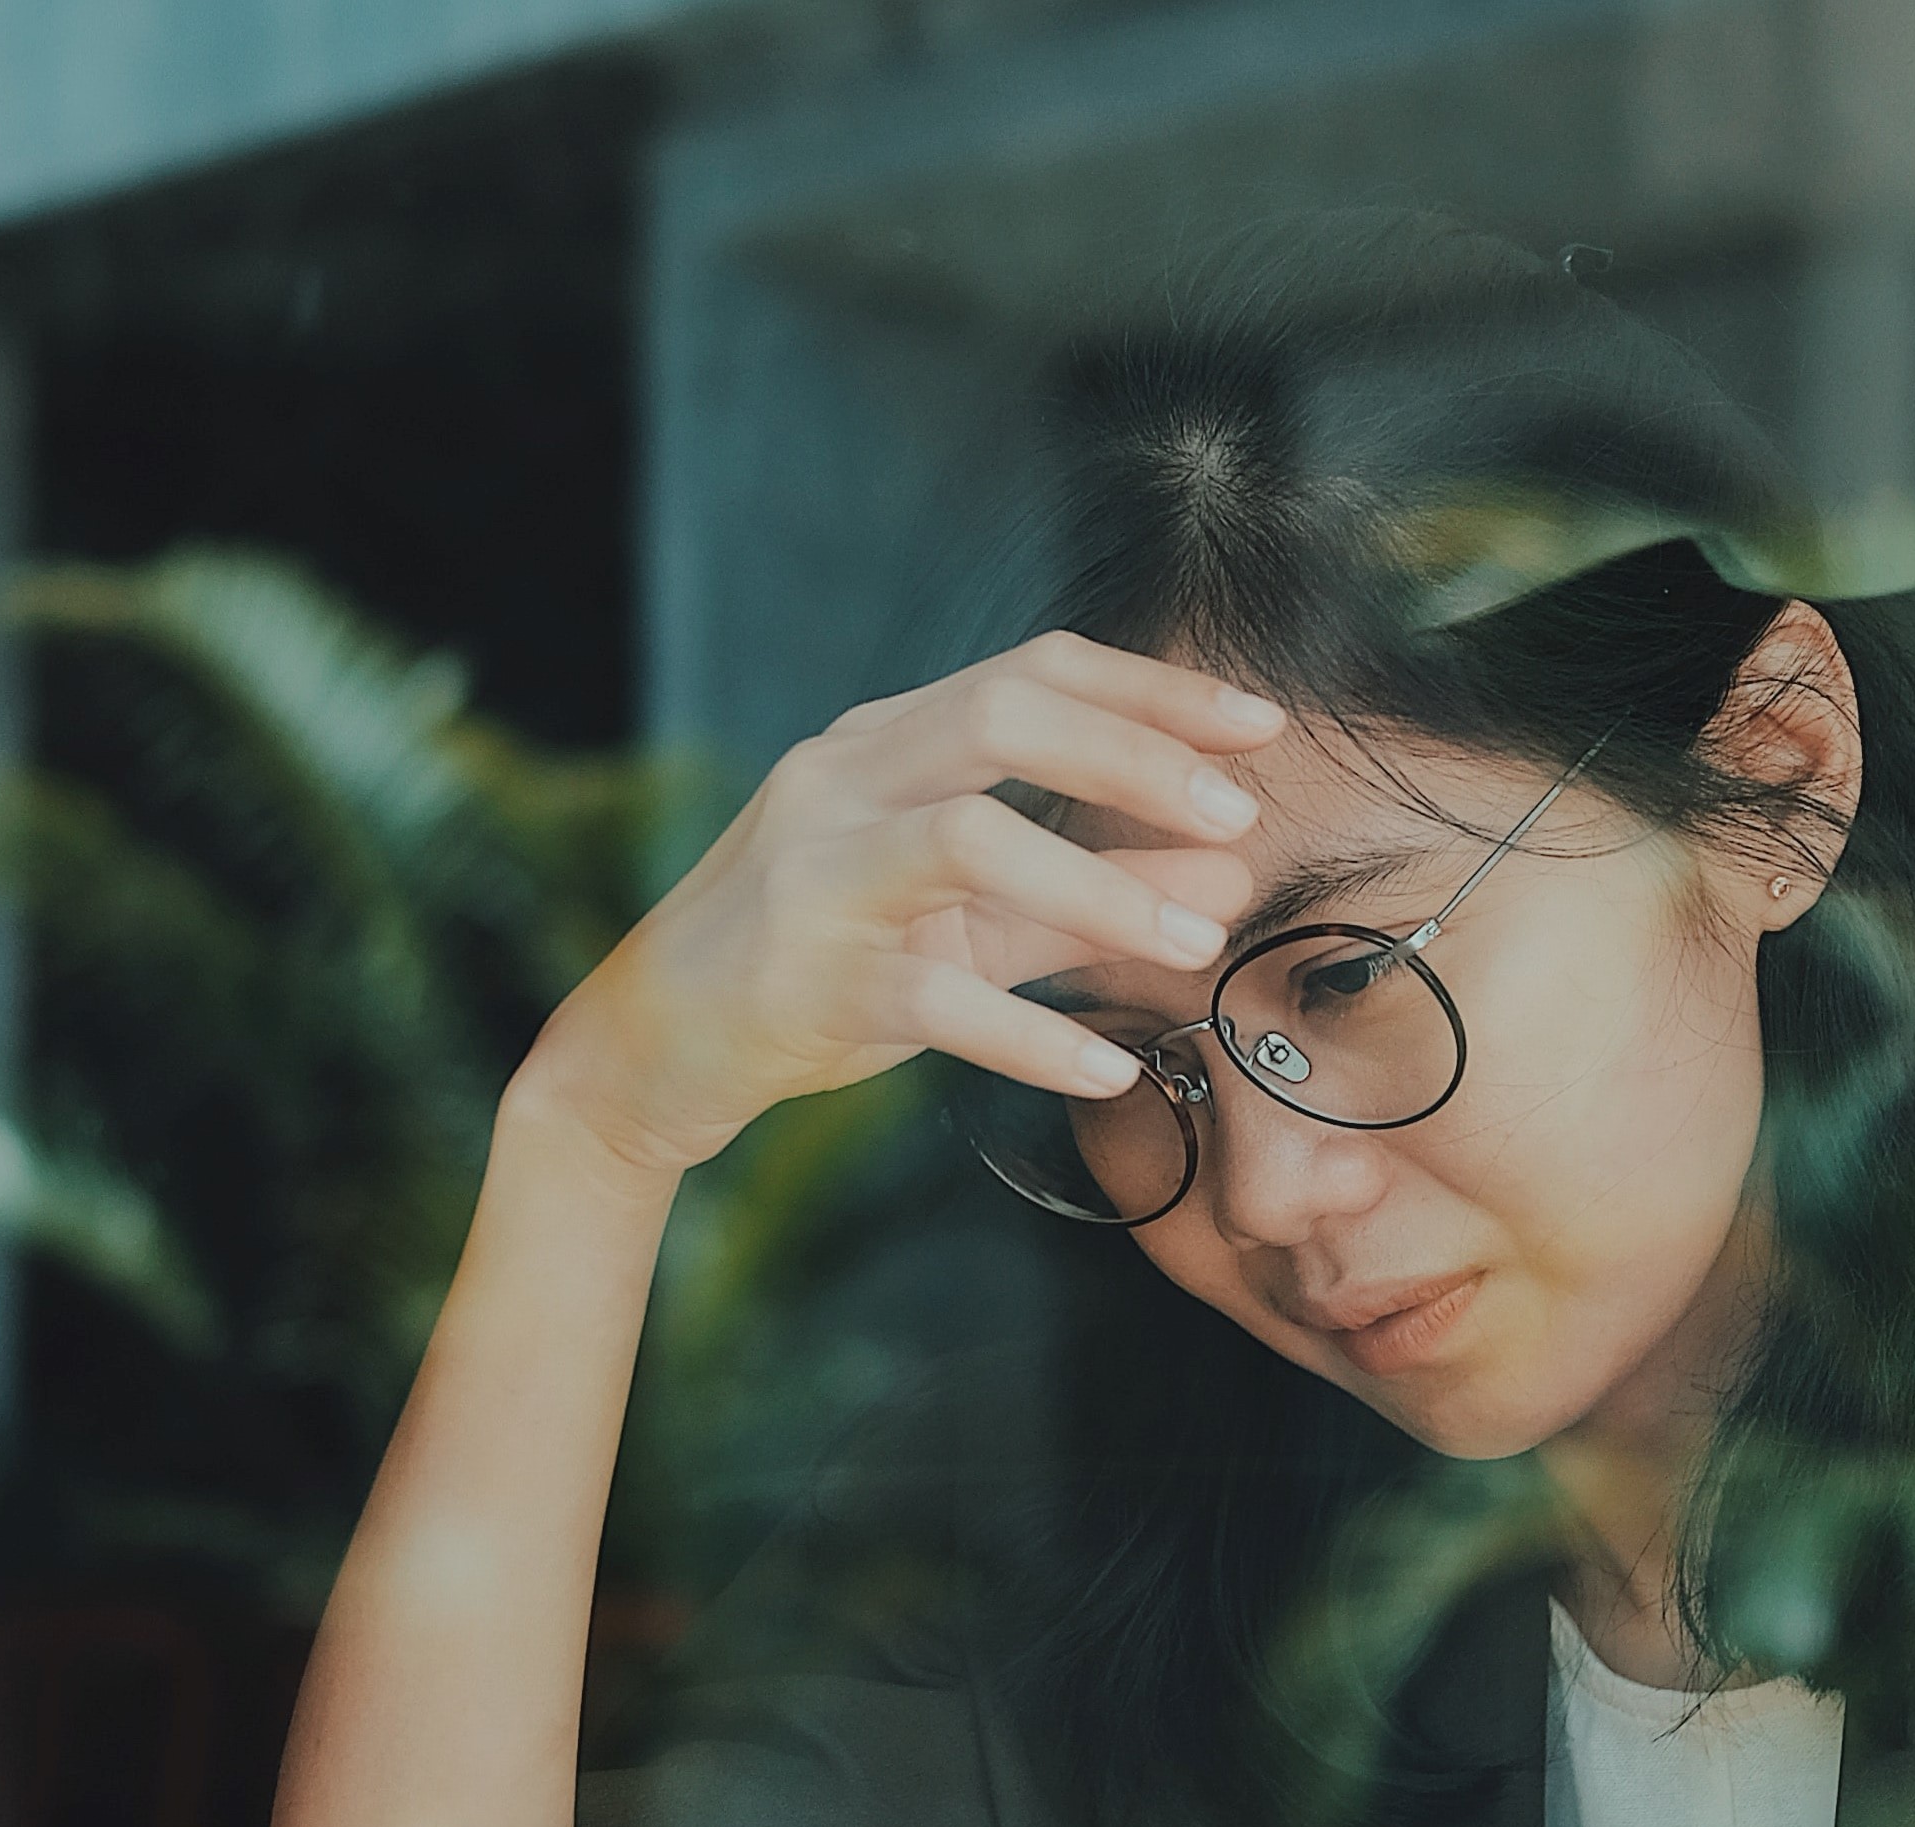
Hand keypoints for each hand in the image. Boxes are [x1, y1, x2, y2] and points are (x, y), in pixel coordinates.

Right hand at [520, 632, 1278, 1175]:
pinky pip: (935, 998)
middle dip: (1136, 758)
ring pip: (970, 842)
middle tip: (1239, 816)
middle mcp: (844, 780)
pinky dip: (1031, 1034)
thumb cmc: (821, 962)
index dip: (1154, 691)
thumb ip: (1085, 894)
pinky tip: (1106, 1069)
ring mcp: (818, 875)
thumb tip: (1228, 877)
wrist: (653, 1046)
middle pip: (1003, 718)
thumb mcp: (961, 918)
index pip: (1033, 671)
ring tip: (1197, 943)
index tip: (1261, 726)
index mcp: (885, 742)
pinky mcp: (805, 981)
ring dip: (1099, 887)